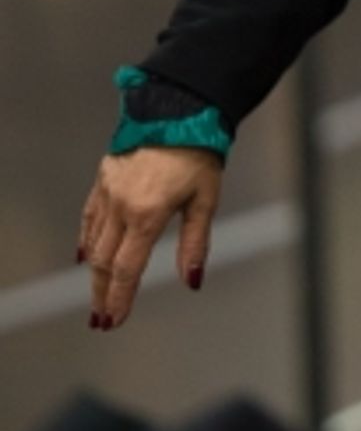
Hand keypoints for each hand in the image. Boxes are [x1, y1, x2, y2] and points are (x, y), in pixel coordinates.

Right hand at [79, 146, 222, 328]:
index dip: (120, 299)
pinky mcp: (104, 177)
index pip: (127, 269)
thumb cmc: (199, 153)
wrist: (179, 109)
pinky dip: (86, 238)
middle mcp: (122, 205)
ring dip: (93, 272)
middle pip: (104, 261)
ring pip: (93, 241)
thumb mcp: (205, 200)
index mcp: (147, 214)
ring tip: (96, 294)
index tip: (115, 320)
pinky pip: (90, 215)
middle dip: (102, 293)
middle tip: (101, 319)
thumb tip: (191, 280)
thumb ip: (194, 244)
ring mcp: (109, 190)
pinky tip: (84, 254)